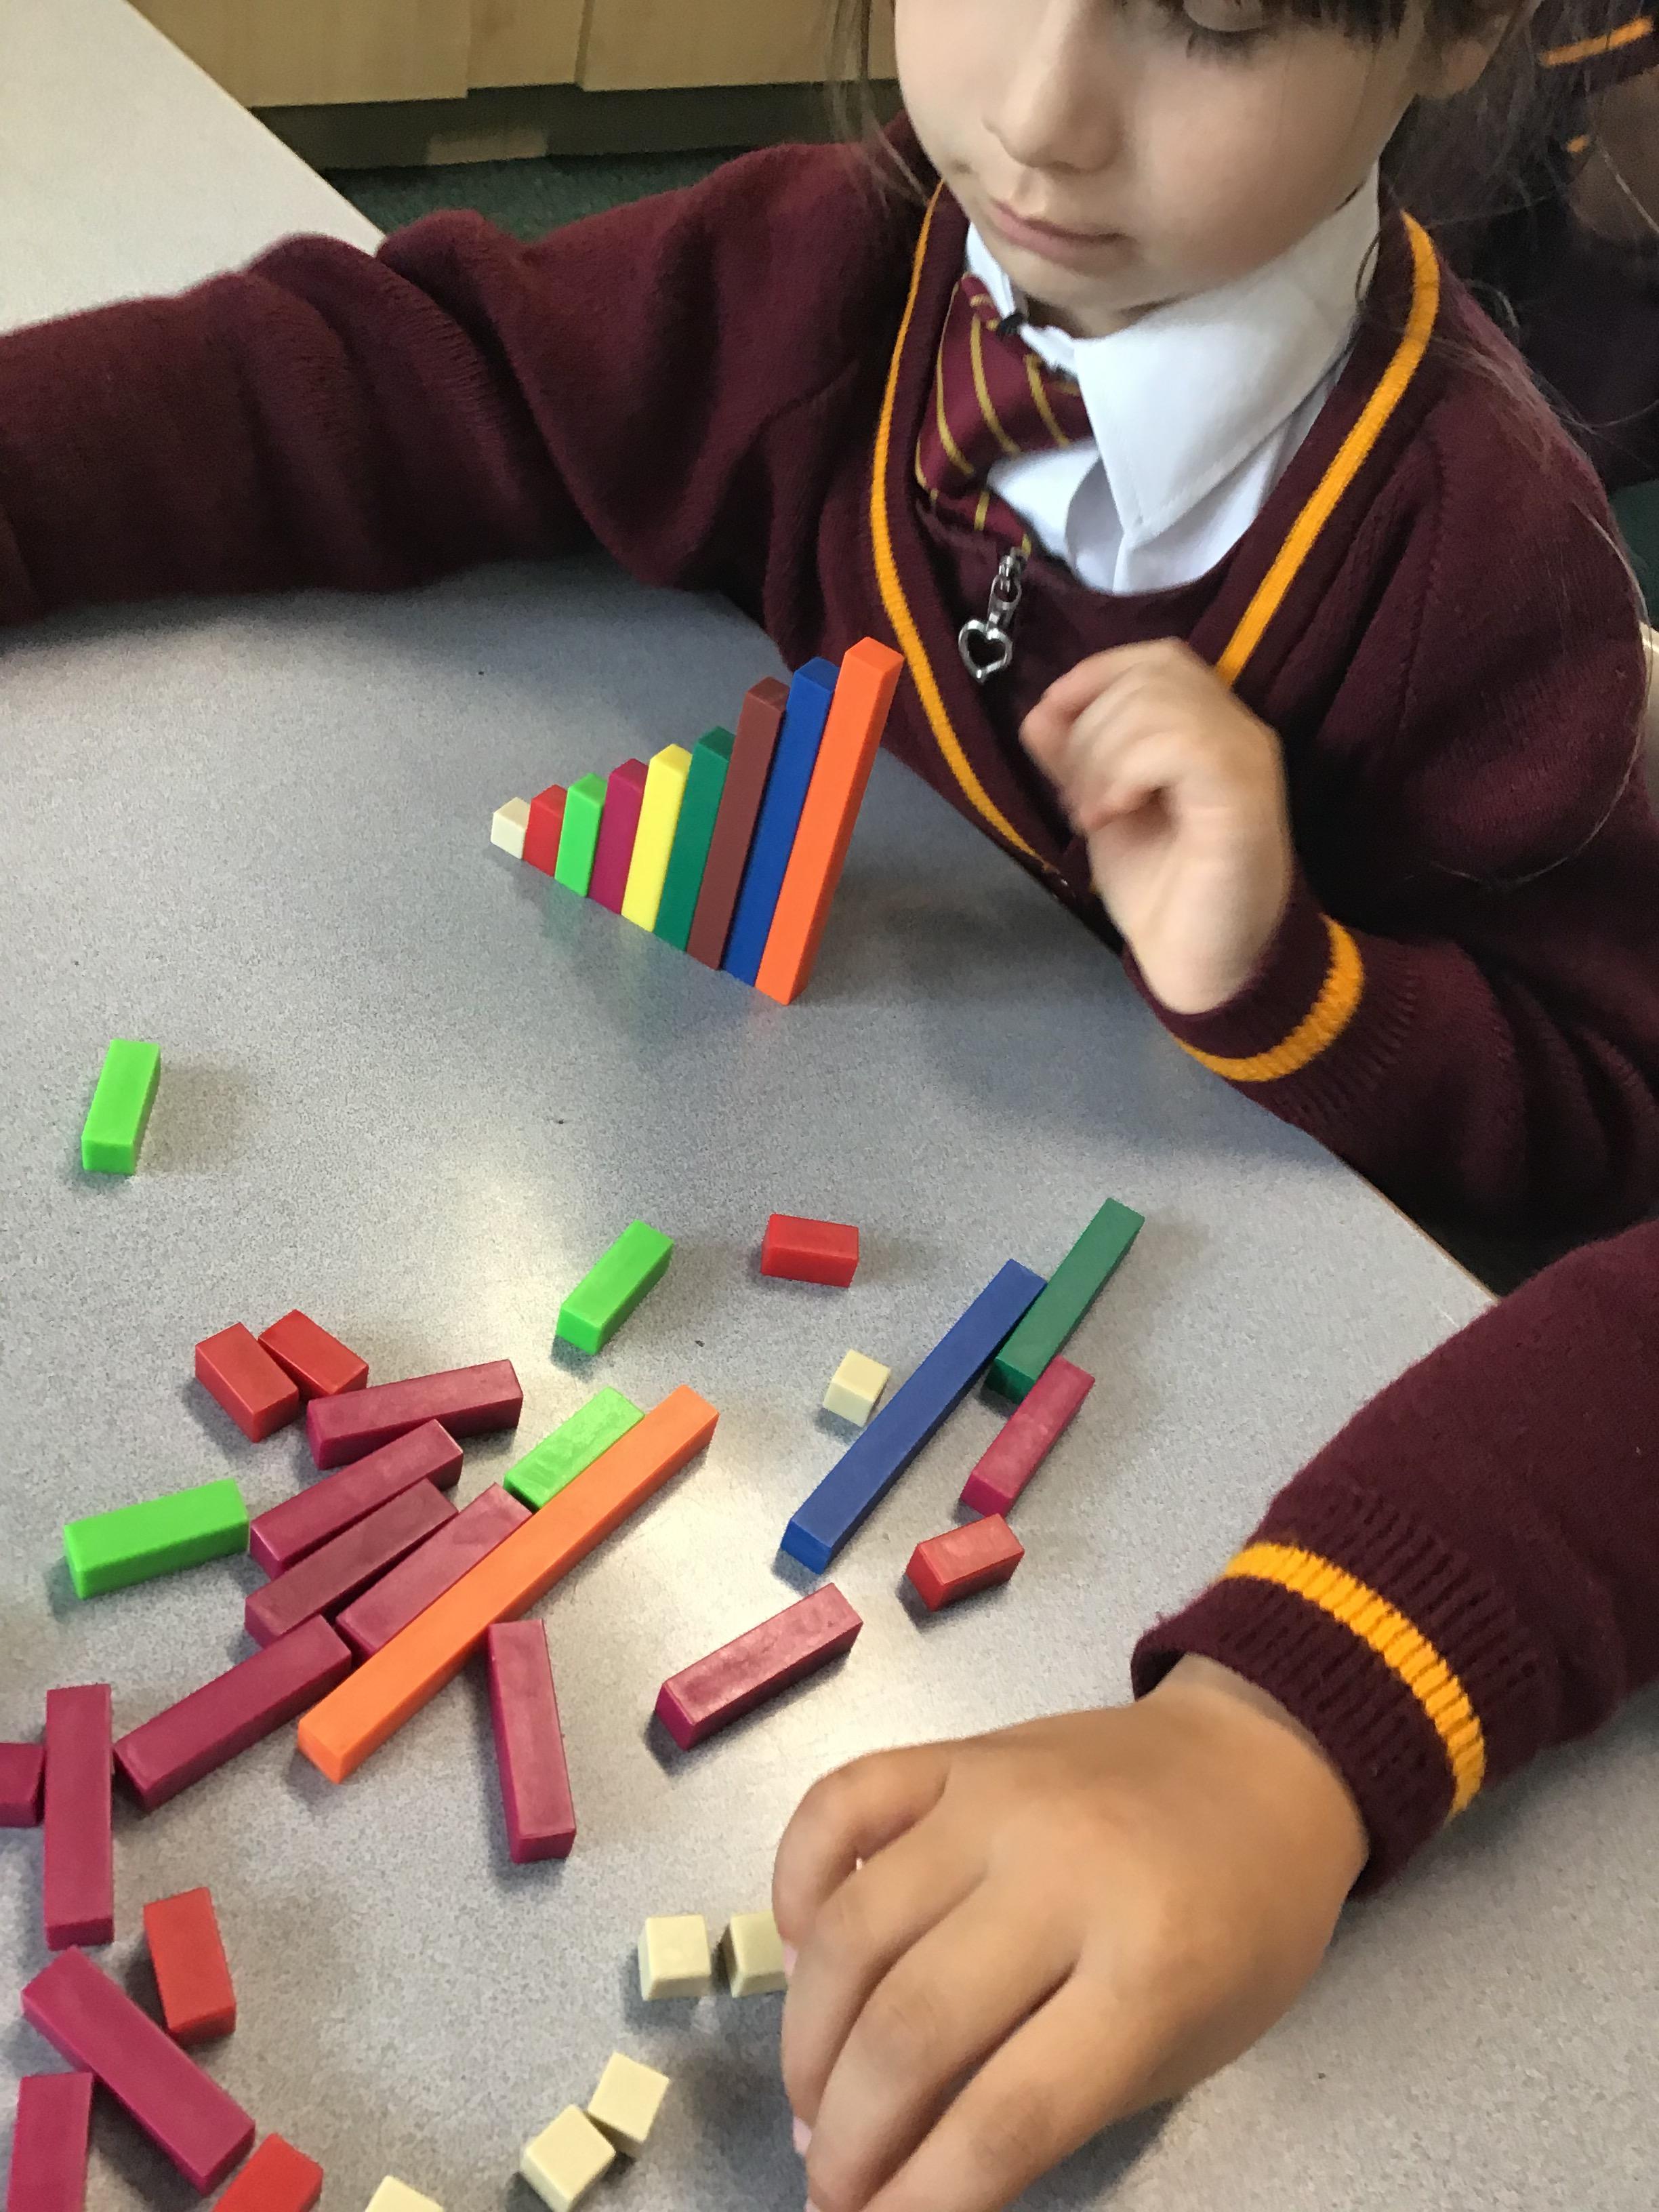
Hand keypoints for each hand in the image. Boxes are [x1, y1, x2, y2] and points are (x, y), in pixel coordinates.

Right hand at [773, 1657, 1366, 2211]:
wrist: (1258, 1766)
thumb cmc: (1239, 1929)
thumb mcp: (1180, 2046)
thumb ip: (1051, 2103)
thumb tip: (902, 2169)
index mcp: (1151, 1967)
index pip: (1007, 2114)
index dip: (921, 2199)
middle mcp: (1063, 1872)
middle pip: (913, 2029)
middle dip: (847, 2138)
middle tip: (829, 2185)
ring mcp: (998, 1799)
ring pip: (853, 1930)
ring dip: (807, 2040)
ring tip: (810, 2101)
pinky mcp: (955, 1751)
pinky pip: (837, 1806)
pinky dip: (792, 1883)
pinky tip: (796, 1956)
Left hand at [1021, 640, 1293, 1014]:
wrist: (1205, 967)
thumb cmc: (1163, 893)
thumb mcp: (1105, 810)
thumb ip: (1078, 758)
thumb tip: (1041, 711)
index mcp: (1210, 728)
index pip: (1158, 658)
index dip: (1096, 674)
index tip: (1051, 724)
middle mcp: (1239, 731)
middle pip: (1151, 673)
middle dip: (1089, 728)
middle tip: (1078, 797)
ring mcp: (1246, 760)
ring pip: (1158, 702)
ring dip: (1101, 754)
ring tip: (1094, 814)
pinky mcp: (1242, 797)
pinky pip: (1179, 743)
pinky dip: (1127, 770)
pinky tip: (1113, 814)